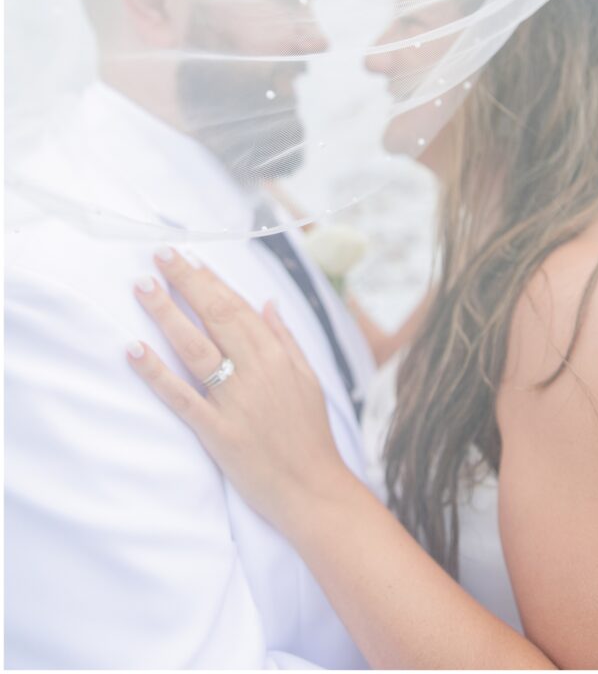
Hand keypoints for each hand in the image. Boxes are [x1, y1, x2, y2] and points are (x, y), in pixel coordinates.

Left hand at [127, 248, 347, 532]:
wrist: (314, 491)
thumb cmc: (311, 437)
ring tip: (143, 286)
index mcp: (277, 356)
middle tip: (160, 255)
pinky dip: (157, 372)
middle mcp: (256, 371)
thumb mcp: (310, 380)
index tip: (189, 258)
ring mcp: (236, 401)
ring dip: (166, 314)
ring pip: (195, 348)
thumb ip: (287, 339)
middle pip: (215, 316)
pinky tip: (134, 349)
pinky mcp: (219, 432)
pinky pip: (182, 397)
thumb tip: (268, 303)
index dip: (211, 281)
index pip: (238, 307)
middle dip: (185, 282)